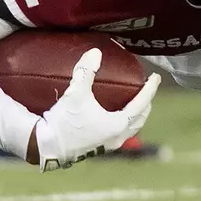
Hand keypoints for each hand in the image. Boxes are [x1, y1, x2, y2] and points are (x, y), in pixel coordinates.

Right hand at [31, 49, 160, 170]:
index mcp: (118, 125)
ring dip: (135, 116)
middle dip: (146, 104)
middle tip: (147, 89)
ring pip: (130, 129)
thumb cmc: (63, 121)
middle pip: (140, 119)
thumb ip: (86, 71)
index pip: (141, 104)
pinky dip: (123, 124)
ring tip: (134, 103)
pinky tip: (113, 117)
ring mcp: (106, 146)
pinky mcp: (96, 149)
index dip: (150, 89)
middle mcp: (116, 138)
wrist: (43, 146)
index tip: (156, 77)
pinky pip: (118, 135)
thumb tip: (96, 51)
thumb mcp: (76, 93)